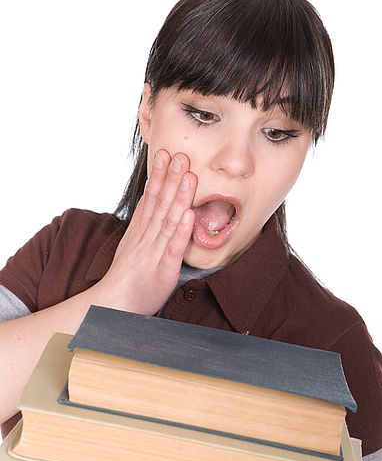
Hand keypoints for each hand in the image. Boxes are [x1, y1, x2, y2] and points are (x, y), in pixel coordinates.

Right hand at [93, 149, 196, 315]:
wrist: (112, 306)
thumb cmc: (126, 280)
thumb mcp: (131, 247)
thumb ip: (142, 225)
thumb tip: (149, 202)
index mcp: (140, 232)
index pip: (150, 199)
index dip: (159, 176)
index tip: (166, 155)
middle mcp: (146, 238)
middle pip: (160, 203)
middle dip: (171, 178)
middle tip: (180, 154)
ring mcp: (154, 253)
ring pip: (168, 220)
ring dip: (179, 197)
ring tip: (188, 176)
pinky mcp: (163, 270)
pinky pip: (173, 248)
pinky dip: (181, 231)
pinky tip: (188, 215)